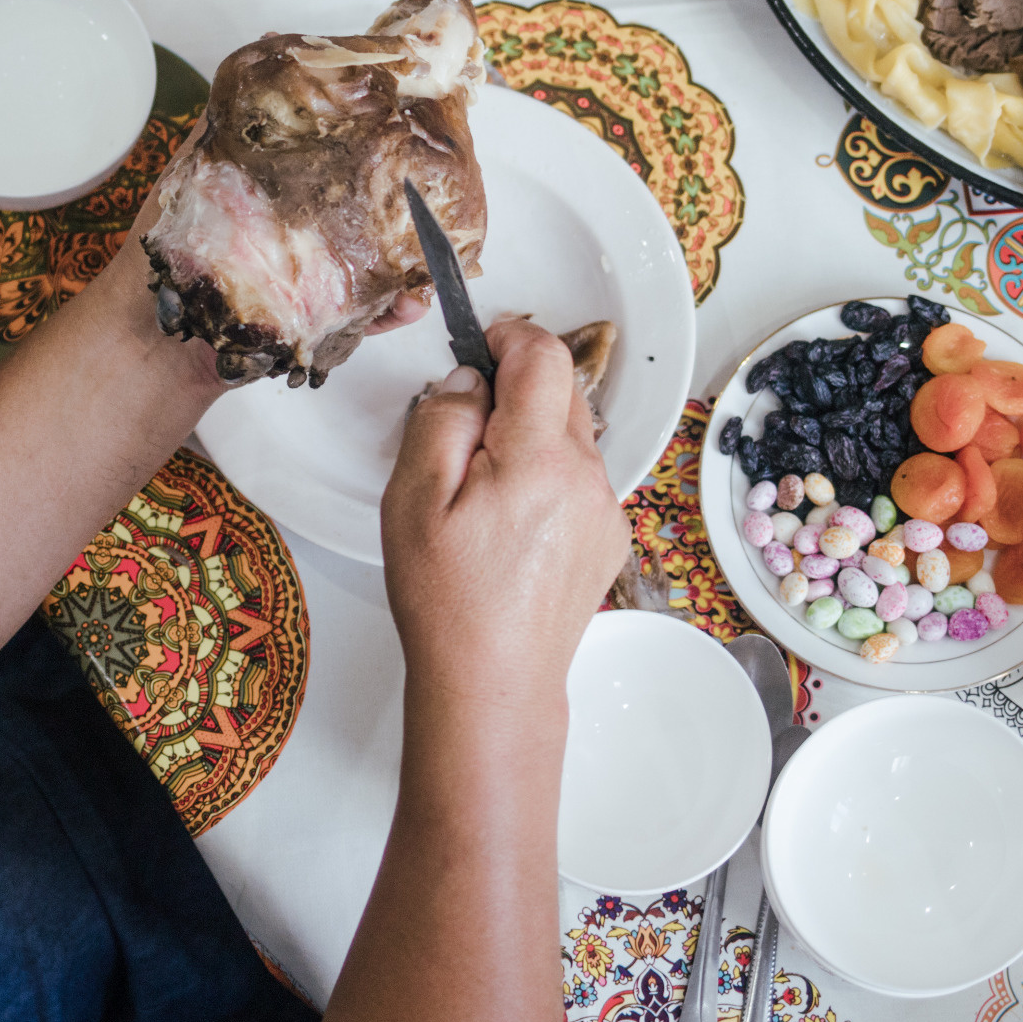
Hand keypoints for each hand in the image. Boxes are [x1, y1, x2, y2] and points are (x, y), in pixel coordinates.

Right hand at [382, 320, 631, 691]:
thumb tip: (470, 381)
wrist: (493, 685)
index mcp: (539, 458)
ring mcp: (605, 510)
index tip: (480, 344)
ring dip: (531, 439)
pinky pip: (580, 480)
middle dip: (516, 391)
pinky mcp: (609, 539)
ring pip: (573, 438)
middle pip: (562, 393)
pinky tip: (510, 526)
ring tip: (482, 492)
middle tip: (464, 430)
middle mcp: (587, 477)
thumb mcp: (413, 498)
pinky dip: (548, 479)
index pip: (544, 356)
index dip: (510, 337)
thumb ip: (442, 420)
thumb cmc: (447, 600)